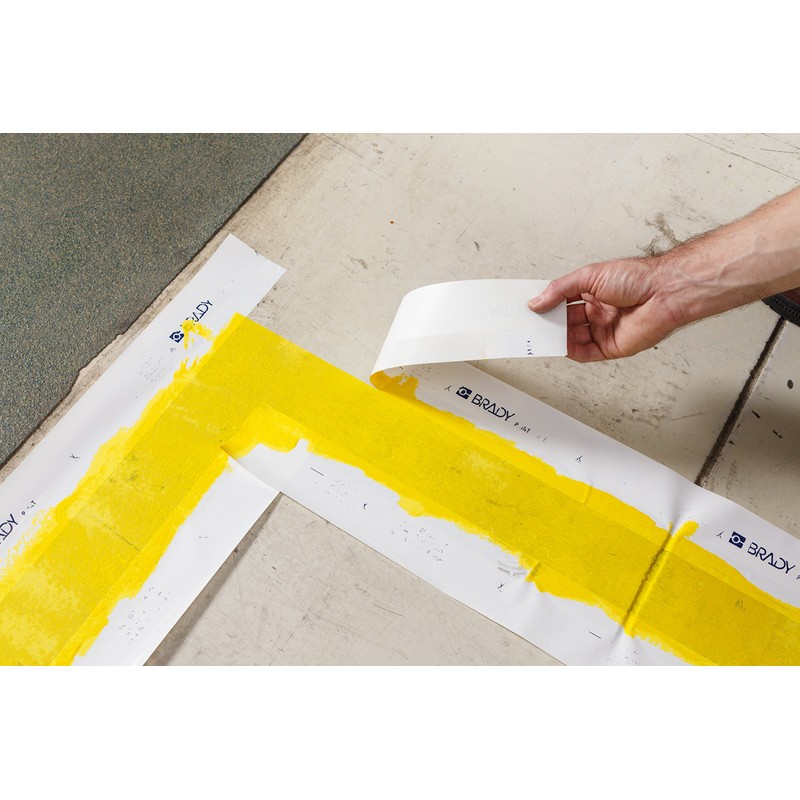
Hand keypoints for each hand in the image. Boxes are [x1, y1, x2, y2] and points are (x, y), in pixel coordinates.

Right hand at [528, 257, 687, 361]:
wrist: (663, 293)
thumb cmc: (637, 278)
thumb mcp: (589, 276)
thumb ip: (560, 290)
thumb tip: (537, 302)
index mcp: (591, 292)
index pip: (561, 301)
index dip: (545, 304)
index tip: (529, 308)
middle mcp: (596, 311)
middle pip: (564, 321)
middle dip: (547, 323)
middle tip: (530, 324)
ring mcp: (602, 329)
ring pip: (571, 338)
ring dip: (556, 337)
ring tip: (540, 335)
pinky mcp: (610, 346)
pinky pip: (585, 353)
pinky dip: (570, 351)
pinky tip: (559, 346)